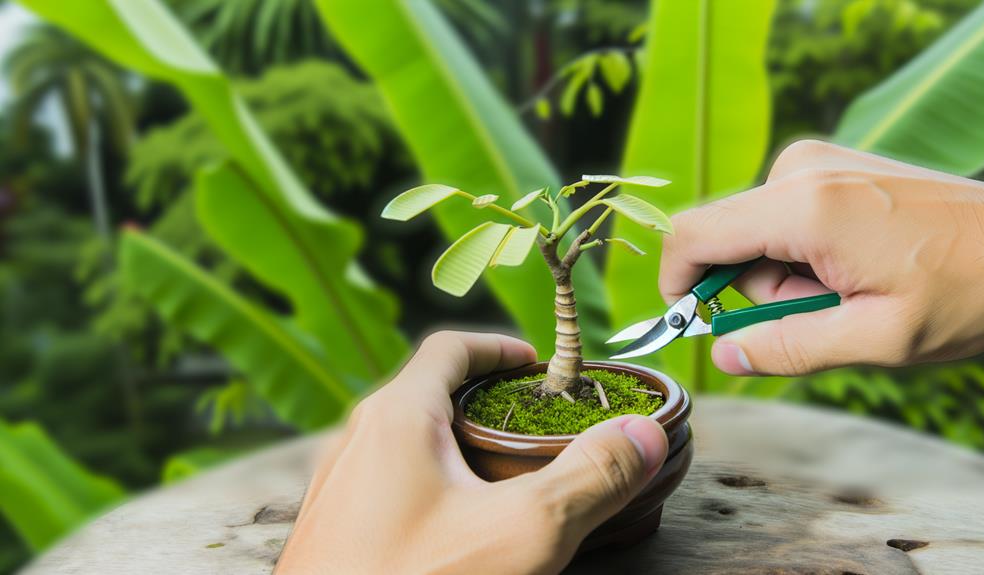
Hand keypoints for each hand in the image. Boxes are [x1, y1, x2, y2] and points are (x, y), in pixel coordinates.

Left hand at [275, 331, 667, 574]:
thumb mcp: (522, 533)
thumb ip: (589, 478)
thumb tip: (644, 431)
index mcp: (396, 418)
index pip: (450, 348)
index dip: (500, 348)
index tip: (538, 366)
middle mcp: (356, 441)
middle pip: (426, 391)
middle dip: (484, 399)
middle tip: (531, 423)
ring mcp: (338, 487)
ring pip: (403, 440)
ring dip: (454, 442)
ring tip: (499, 476)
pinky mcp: (333, 530)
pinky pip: (386, 483)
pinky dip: (428, 482)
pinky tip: (455, 527)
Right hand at [660, 140, 983, 375]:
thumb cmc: (968, 289)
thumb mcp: (878, 339)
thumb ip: (788, 348)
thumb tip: (723, 353)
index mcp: (805, 209)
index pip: (692, 236)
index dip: (677, 284)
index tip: (693, 322)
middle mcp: (801, 171)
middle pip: (725, 240)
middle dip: (755, 291)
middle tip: (824, 314)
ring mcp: (815, 163)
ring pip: (752, 234)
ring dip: (784, 276)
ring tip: (851, 290)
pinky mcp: (827, 168)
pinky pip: (779, 219)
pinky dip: (801, 254)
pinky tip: (854, 266)